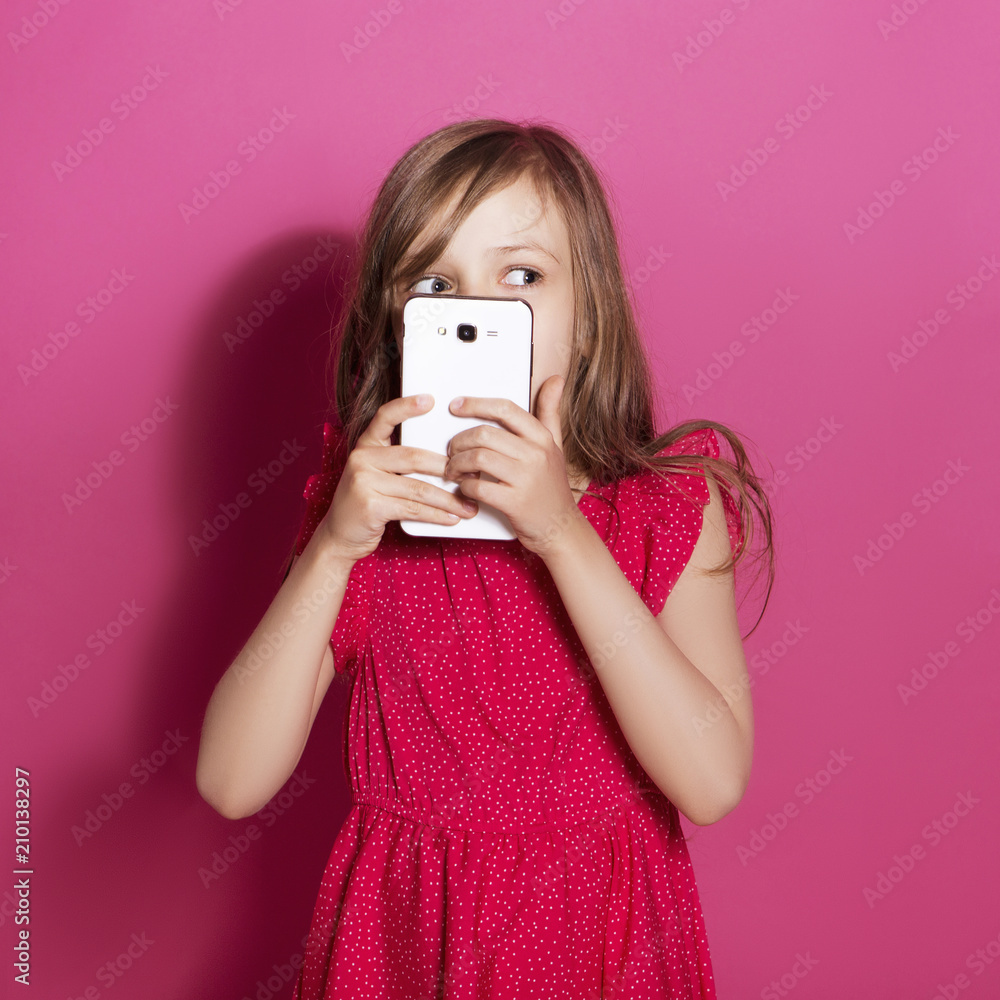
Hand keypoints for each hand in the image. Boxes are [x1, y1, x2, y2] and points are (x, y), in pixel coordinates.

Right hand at [314, 394, 478, 561]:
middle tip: (471, 476)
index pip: (385, 417)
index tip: (431, 400)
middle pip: (414, 457)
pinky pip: (413, 508)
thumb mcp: (376, 476)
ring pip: (418, 488)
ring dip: (448, 499)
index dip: (407, 407)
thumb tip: (446, 462)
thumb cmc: (367, 505)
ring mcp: (363, 481)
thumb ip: (398, 464)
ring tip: (468, 506)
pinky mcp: (370, 505)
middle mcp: (361, 459)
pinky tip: (451, 518)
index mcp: (366, 446)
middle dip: (448, 469)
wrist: (339, 537)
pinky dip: (436, 515)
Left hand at [443, 374, 584, 555]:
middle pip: (484, 434)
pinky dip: (464, 487)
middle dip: (459, 441)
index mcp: (541, 437)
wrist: (560, 528)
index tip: (456, 406)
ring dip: (457, 464)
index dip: (476, 404)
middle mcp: (535, 455)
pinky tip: (465, 488)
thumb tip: (555, 379)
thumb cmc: (551, 486)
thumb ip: (550, 412)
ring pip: (477, 458)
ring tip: (453, 470)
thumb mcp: (555, 446)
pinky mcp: (514, 502)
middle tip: (452, 450)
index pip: (505, 409)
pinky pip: (477, 486)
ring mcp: (525, 479)